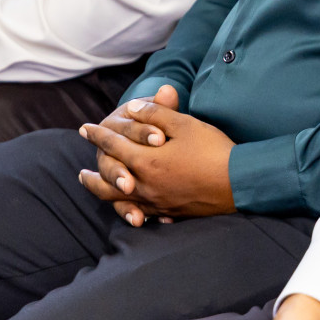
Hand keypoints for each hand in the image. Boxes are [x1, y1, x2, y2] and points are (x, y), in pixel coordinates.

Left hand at [78, 83, 235, 224]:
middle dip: (93, 173)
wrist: (238, 182)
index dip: (98, 135)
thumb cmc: (212, 150)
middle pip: (107, 181)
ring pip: (119, 201)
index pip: (113, 145)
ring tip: (97, 189)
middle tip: (81, 170)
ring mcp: (156, 202)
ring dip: (103, 192)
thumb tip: (133, 107)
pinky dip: (128, 208)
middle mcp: (145, 185)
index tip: (84, 128)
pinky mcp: (169, 212)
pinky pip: (141, 212)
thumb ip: (156, 114)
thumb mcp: (185, 124)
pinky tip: (129, 207)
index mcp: (146, 161)